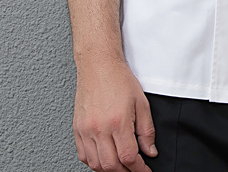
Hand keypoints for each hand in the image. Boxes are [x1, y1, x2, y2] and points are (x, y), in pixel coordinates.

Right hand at [73, 56, 156, 171]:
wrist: (99, 66)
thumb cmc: (119, 79)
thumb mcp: (141, 103)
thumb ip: (146, 130)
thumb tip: (150, 151)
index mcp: (118, 122)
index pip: (128, 157)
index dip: (139, 169)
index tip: (145, 171)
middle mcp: (99, 129)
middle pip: (111, 166)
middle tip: (134, 169)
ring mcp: (85, 130)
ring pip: (95, 164)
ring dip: (109, 169)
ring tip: (121, 165)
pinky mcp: (77, 129)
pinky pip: (83, 155)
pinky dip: (94, 162)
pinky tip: (104, 157)